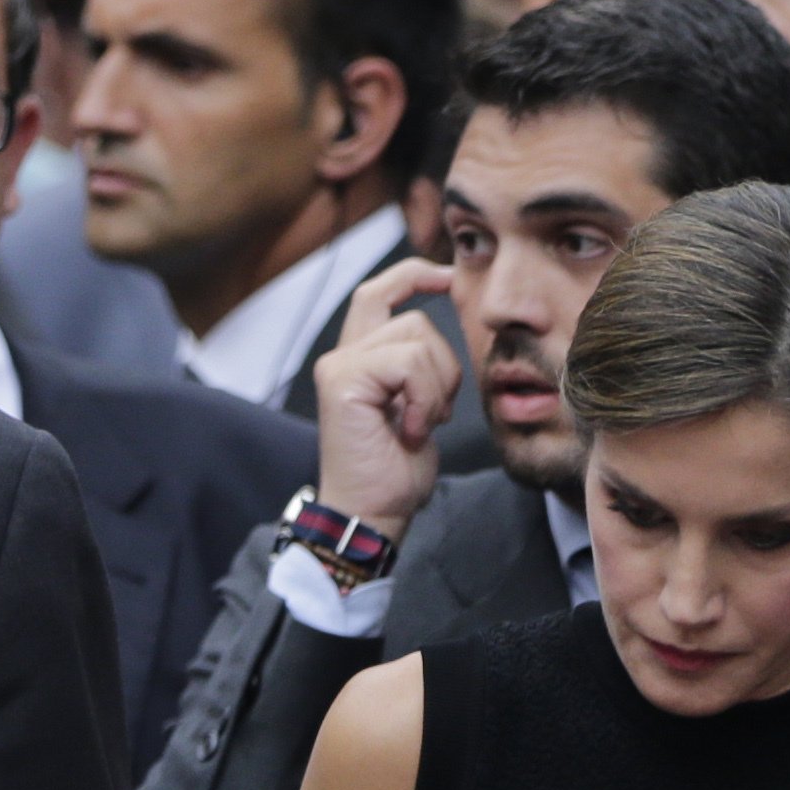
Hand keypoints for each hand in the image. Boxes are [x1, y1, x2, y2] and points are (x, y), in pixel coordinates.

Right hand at [306, 258, 464, 541]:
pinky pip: (409, 364)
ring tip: (420, 426)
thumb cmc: (395, 470)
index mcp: (358, 360)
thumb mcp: (418, 407)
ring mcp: (339, 367)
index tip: (449, 276)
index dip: (413, 275)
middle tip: (437, 413)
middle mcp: (341, 356)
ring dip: (437, 388)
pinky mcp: (343, 382)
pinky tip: (412, 431)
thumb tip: (447, 337)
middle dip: (444, 363)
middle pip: (412, 318)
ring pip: (418, 339)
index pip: (378, 293)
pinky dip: (425, 399)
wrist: (370, 514)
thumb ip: (420, 368)